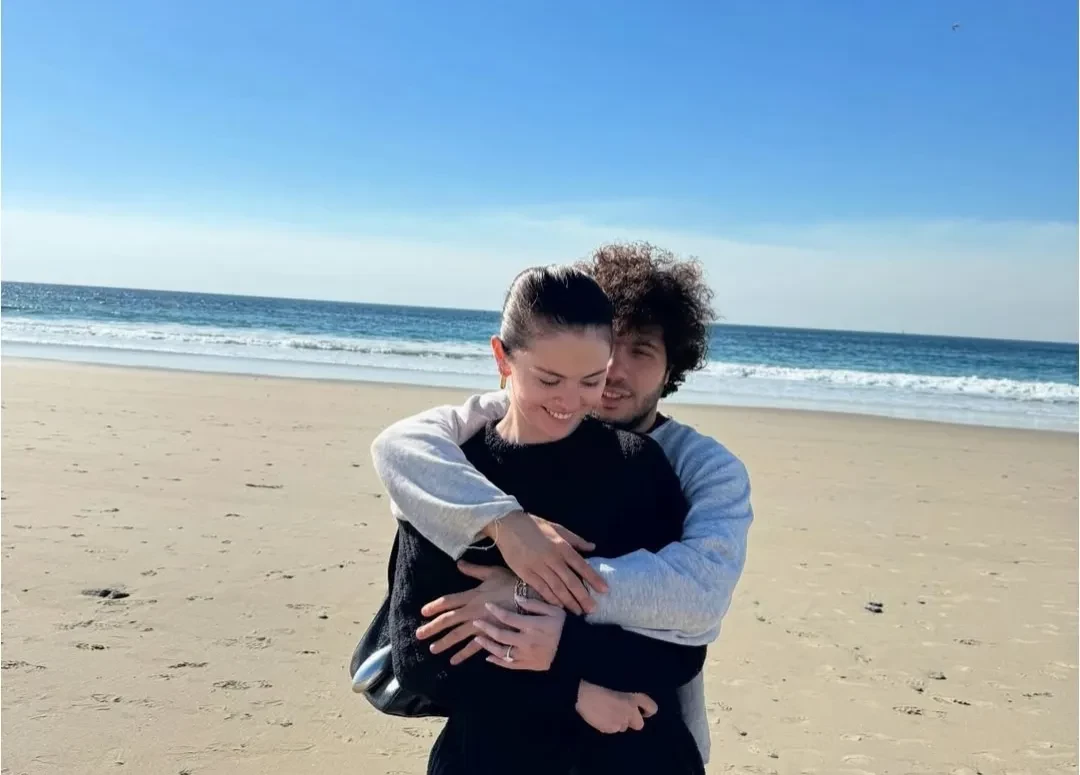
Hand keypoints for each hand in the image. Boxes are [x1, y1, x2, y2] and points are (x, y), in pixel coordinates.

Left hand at [417, 561, 515, 664]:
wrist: (532, 599)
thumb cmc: (513, 583)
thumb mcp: (493, 573)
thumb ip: (474, 570)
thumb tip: (459, 563)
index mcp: (473, 595)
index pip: (449, 601)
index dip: (435, 606)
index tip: (423, 612)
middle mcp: (474, 611)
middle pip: (449, 620)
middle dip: (433, 627)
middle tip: (419, 635)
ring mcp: (482, 624)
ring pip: (459, 635)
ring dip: (445, 642)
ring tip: (432, 649)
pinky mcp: (492, 634)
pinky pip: (475, 647)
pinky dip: (464, 654)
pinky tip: (454, 661)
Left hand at [472, 598, 565, 670]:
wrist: (577, 650)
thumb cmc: (565, 626)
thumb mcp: (554, 610)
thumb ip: (534, 604)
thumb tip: (517, 597)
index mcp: (532, 626)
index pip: (509, 617)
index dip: (496, 611)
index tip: (487, 605)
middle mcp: (527, 641)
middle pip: (501, 635)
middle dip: (486, 628)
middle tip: (475, 622)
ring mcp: (527, 656)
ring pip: (502, 652)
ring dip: (487, 646)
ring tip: (477, 639)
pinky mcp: (529, 666)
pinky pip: (510, 665)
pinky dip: (498, 661)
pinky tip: (489, 657)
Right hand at [488, 511, 607, 614]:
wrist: (507, 525)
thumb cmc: (534, 525)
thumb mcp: (557, 527)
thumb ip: (576, 539)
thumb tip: (593, 547)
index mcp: (562, 546)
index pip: (582, 566)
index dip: (594, 579)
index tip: (604, 590)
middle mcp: (552, 558)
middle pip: (571, 581)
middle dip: (583, 597)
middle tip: (592, 610)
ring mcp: (538, 567)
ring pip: (557, 588)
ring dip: (569, 602)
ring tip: (578, 612)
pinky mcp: (525, 574)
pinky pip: (541, 589)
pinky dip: (551, 599)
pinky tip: (559, 607)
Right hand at [575, 681, 657, 733]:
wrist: (582, 690)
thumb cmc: (599, 678)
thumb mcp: (619, 680)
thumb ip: (628, 690)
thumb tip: (632, 698)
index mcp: (636, 696)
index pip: (652, 708)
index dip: (647, 710)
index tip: (642, 710)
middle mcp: (630, 711)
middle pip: (639, 724)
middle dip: (632, 720)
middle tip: (621, 712)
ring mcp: (619, 721)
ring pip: (623, 727)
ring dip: (618, 721)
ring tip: (606, 710)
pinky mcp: (607, 728)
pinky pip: (611, 729)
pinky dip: (608, 724)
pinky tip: (599, 715)